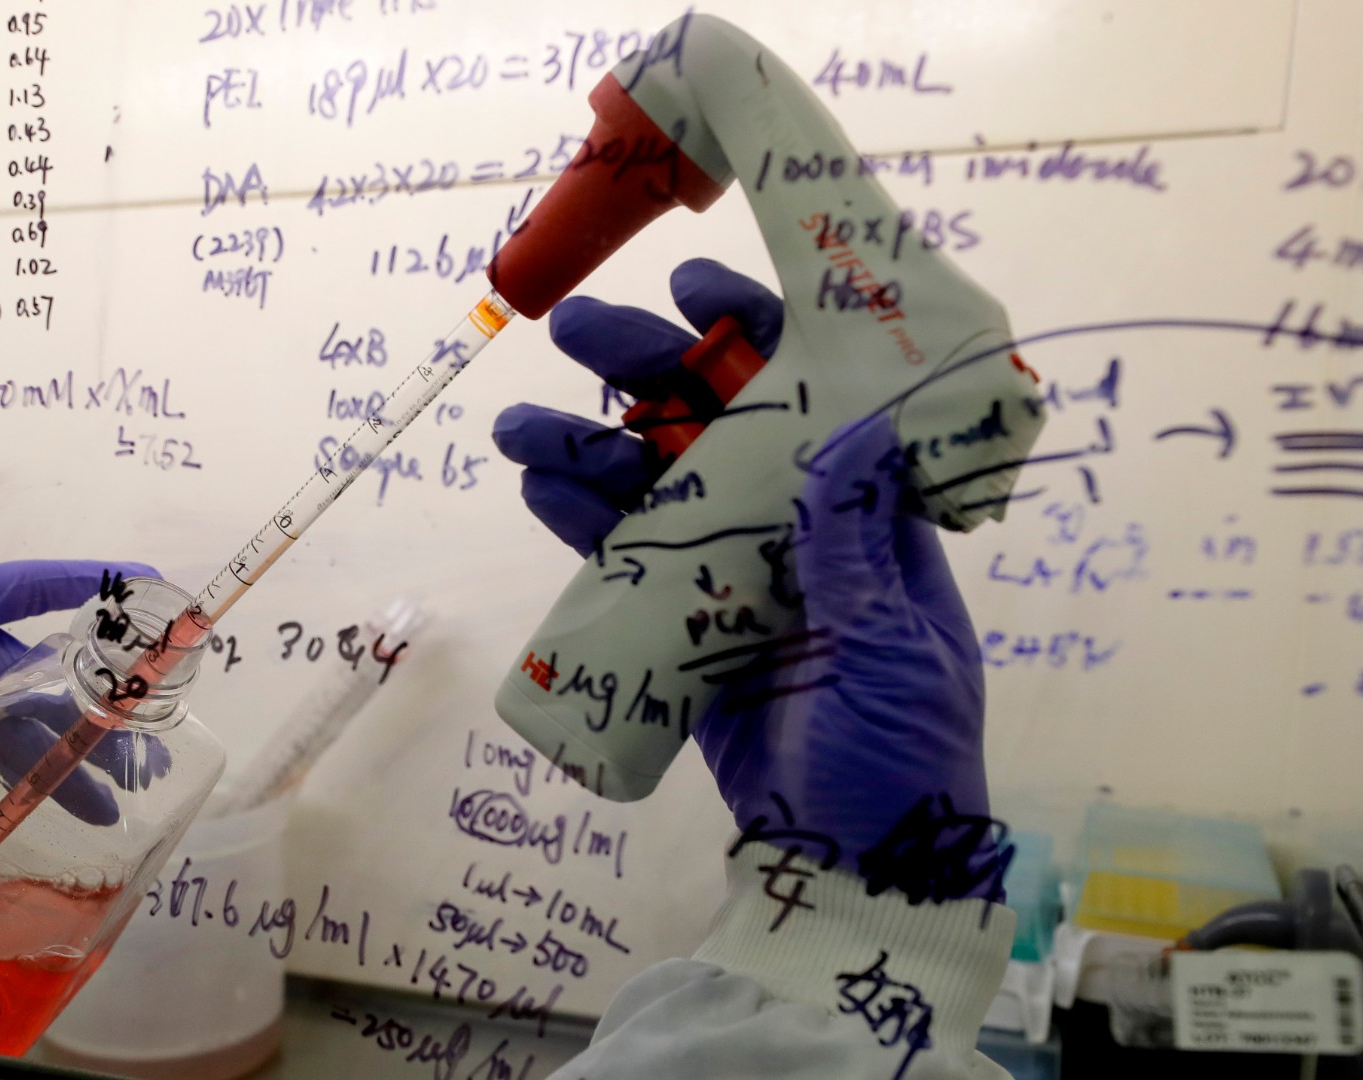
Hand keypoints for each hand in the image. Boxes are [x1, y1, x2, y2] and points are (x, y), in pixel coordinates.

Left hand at [0, 559, 156, 872]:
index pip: (25, 585)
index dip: (89, 583)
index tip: (155, 589)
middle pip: (33, 666)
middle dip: (89, 709)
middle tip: (141, 758)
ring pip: (13, 710)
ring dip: (57, 751)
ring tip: (110, 805)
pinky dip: (14, 766)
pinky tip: (43, 805)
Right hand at [494, 259, 994, 891]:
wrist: (853, 874)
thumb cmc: (901, 761)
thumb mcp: (893, 653)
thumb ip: (856, 551)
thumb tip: (849, 426)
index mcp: (871, 525)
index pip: (821, 399)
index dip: (763, 334)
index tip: (700, 286)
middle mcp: (801, 535)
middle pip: (722, 428)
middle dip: (651, 373)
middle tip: (577, 328)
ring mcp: (738, 581)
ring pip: (659, 491)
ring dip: (592, 449)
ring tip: (519, 425)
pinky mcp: (687, 634)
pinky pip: (629, 565)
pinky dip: (583, 526)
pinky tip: (539, 487)